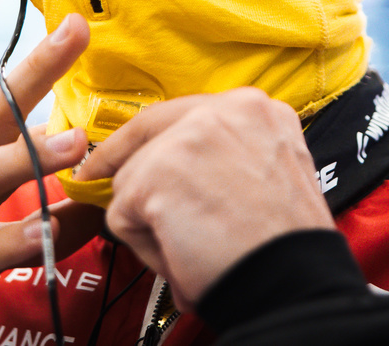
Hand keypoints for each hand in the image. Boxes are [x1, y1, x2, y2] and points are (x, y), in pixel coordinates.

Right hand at [0, 14, 99, 345]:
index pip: (3, 106)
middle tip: (76, 37)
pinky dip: (8, 243)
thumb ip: (34, 214)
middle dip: (34, 74)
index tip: (76, 23)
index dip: (39, 65)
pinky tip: (44, 234)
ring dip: (26, 157)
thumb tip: (96, 201)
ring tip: (75, 143)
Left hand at [78, 87, 335, 309]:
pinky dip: (146, 248)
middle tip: (95, 178)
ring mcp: (186, 138)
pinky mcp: (156, 174)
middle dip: (122, 160)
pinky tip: (183, 257)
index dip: (153, 139)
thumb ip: (230, 154)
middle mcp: (222, 109)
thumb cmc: (284, 243)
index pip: (186, 113)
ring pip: (131, 178)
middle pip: (147, 131)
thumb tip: (176, 169)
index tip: (127, 153)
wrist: (293, 279)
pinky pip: (121, 216)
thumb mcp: (273, 170)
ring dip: (151, 220)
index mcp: (255, 109)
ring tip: (193, 248)